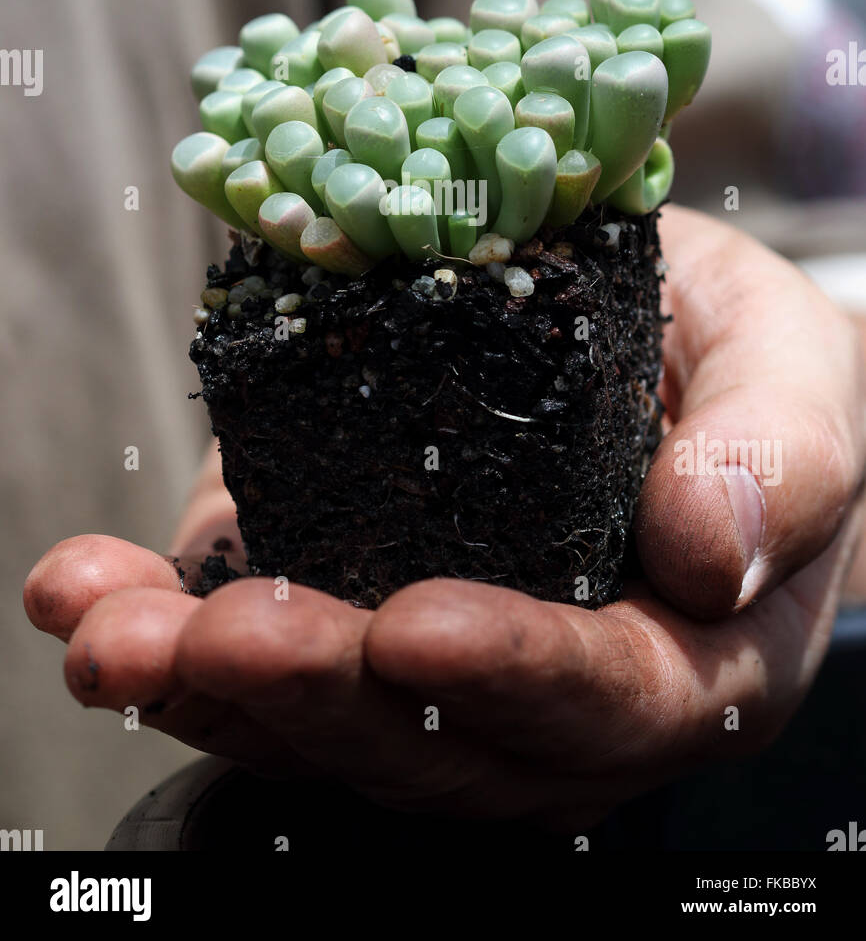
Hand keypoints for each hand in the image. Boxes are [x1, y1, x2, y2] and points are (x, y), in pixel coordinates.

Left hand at [24, 206, 865, 827]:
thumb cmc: (750, 376)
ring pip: (325, 717)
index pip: (607, 702)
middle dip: (316, 696)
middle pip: (434, 741)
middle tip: (211, 641)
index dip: (515, 675)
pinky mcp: (357, 598)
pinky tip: (91, 592)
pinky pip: (264, 649)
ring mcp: (443, 664)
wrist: (678, 358)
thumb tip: (708, 547)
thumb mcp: (799, 379)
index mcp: (691, 661)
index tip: (416, 628)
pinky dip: (168, 623)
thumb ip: (779, 459)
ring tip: (104, 627)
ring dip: (203, 683)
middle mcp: (553, 698)